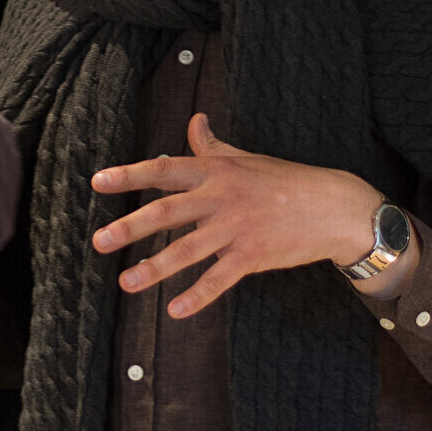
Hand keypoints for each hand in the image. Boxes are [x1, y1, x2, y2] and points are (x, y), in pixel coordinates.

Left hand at [91, 113, 384, 318]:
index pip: (165, 170)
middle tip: (99, 241)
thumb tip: (194, 120)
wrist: (333, 207)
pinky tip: (174, 311)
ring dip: (154, 268)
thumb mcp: (246, 158)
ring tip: (125, 283)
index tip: (98, 182)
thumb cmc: (286, 181)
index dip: (129, 175)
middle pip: (167, 212)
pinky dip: (197, 296)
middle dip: (130, 226)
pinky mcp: (253, 256)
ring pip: (187, 250)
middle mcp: (221, 197)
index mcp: (216, 171)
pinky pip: (219, 279)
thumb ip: (212, 145)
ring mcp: (236, 228)